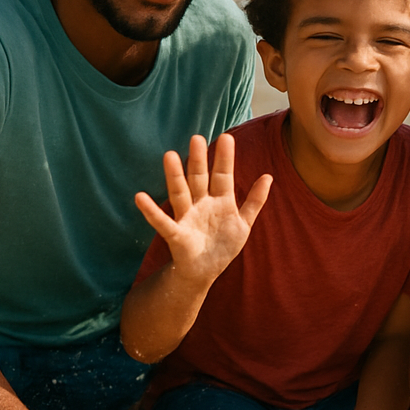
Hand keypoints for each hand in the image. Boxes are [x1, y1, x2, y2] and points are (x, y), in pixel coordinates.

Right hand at [134, 134, 271, 287]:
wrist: (205, 272)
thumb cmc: (223, 245)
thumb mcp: (244, 223)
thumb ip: (255, 201)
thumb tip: (268, 176)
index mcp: (220, 201)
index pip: (223, 175)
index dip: (225, 158)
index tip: (226, 137)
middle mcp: (201, 204)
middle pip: (199, 178)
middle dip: (198, 160)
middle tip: (197, 138)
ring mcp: (187, 218)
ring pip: (180, 193)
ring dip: (174, 176)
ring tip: (169, 155)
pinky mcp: (176, 234)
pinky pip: (162, 222)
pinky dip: (150, 211)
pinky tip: (140, 197)